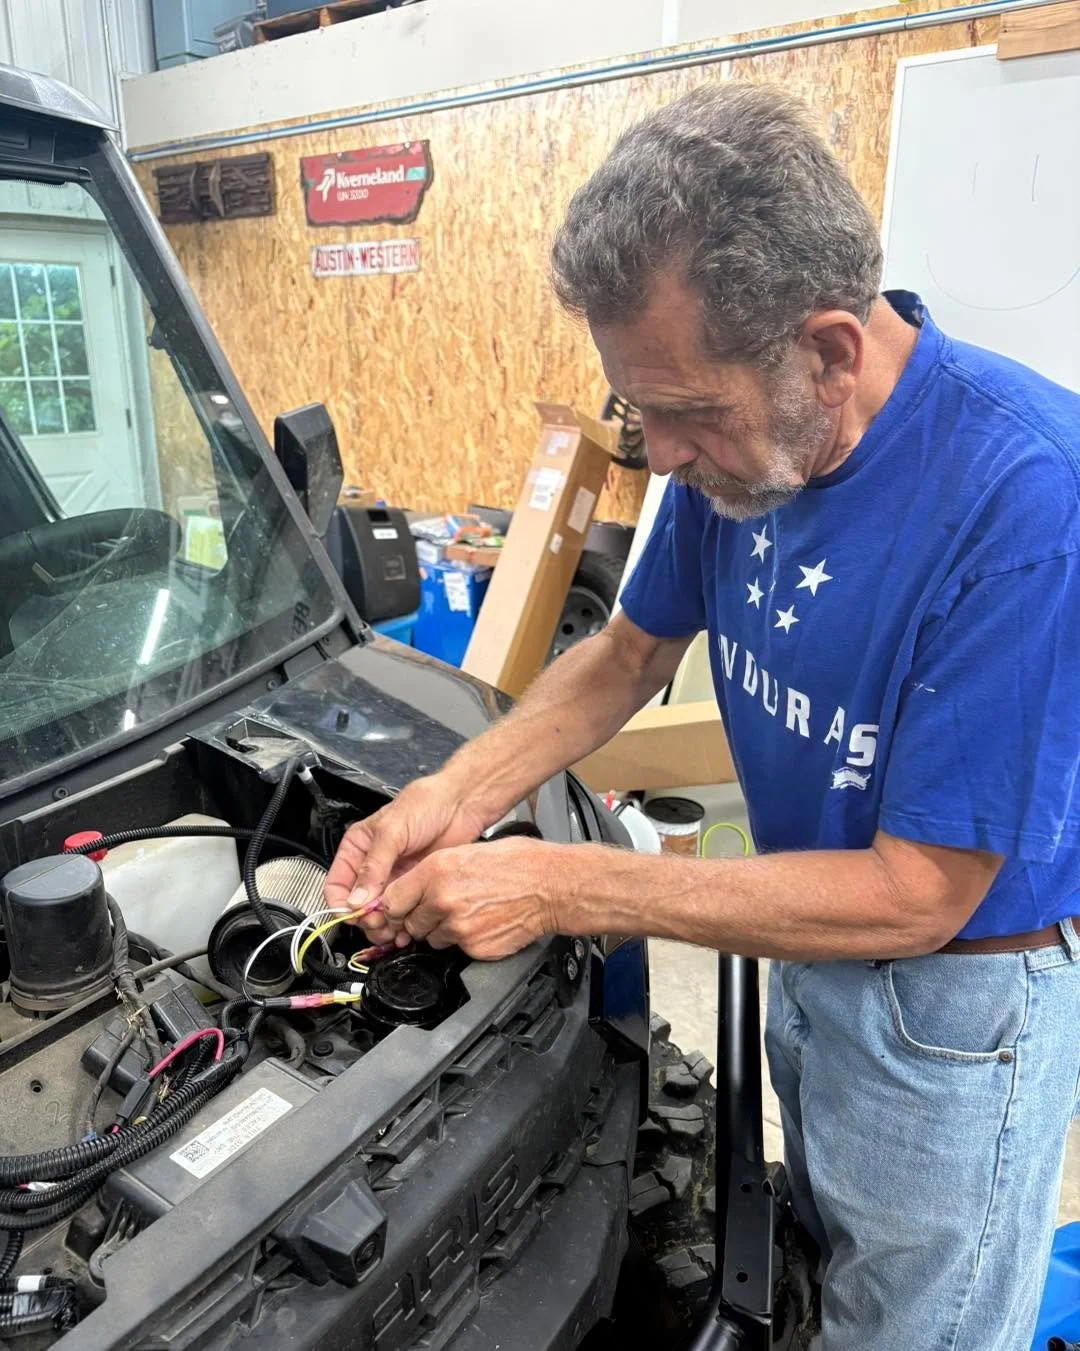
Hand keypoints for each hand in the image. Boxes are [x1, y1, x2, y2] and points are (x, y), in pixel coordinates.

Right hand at [324, 774, 488, 936]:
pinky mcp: (414, 887)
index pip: (337, 884)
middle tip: (381, 924)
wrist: (461, 805)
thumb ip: (373, 866)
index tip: (356, 916)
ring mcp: (393, 878)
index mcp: (358, 848)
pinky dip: (402, 924)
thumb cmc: (425, 805)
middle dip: (366, 919)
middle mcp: (373, 866)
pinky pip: (402, 912)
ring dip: (384, 926)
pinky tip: (408, 928)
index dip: (342, 904)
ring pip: (379, 913)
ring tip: (395, 929)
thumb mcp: (392, 831)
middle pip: (357, 905)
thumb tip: (356, 899)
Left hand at [376, 837, 567, 960]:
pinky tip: (481, 923)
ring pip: (431, 938)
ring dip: (442, 930)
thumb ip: (434, 872)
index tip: (399, 908)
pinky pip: (456, 949)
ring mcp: (457, 927)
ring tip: (467, 913)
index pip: (392, 899)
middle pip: (409, 923)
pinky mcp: (473, 947)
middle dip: (420, 919)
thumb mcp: (467, 851)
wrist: (550, 887)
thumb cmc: (517, 863)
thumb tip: (412, 887)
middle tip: (440, 909)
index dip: (395, 906)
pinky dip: (464, 940)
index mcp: (437, 870)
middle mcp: (442, 899)